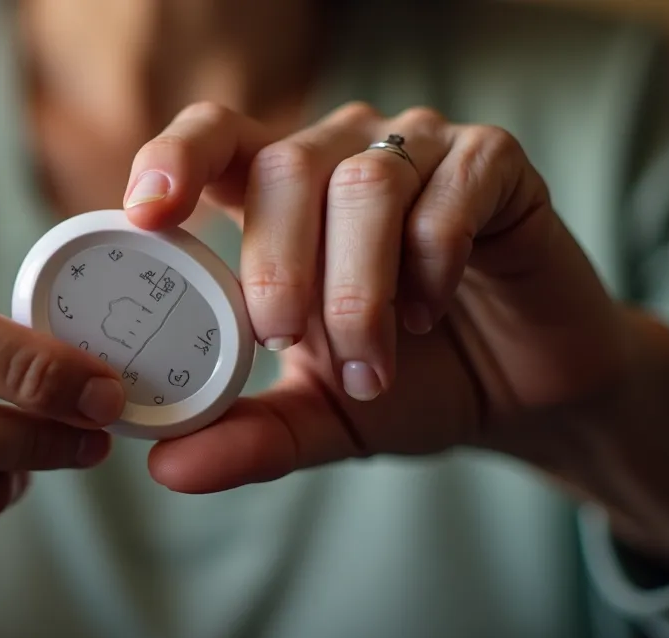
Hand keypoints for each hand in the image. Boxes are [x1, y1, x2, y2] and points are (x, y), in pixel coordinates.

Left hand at [120, 101, 631, 491]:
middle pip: (286, 166)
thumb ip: (249, 433)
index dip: (175, 159)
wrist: (521, 396)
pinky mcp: (493, 163)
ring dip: (358, 286)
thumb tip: (165, 468)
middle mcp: (341, 153)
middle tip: (282, 342)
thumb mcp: (317, 416)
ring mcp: (419, 148)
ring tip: (367, 366)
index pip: (215, 138)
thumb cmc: (406, 384)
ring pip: (366, 181)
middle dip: (276, 265)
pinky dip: (434, 259)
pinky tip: (430, 313)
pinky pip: (454, 188)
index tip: (147, 215)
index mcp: (280, 195)